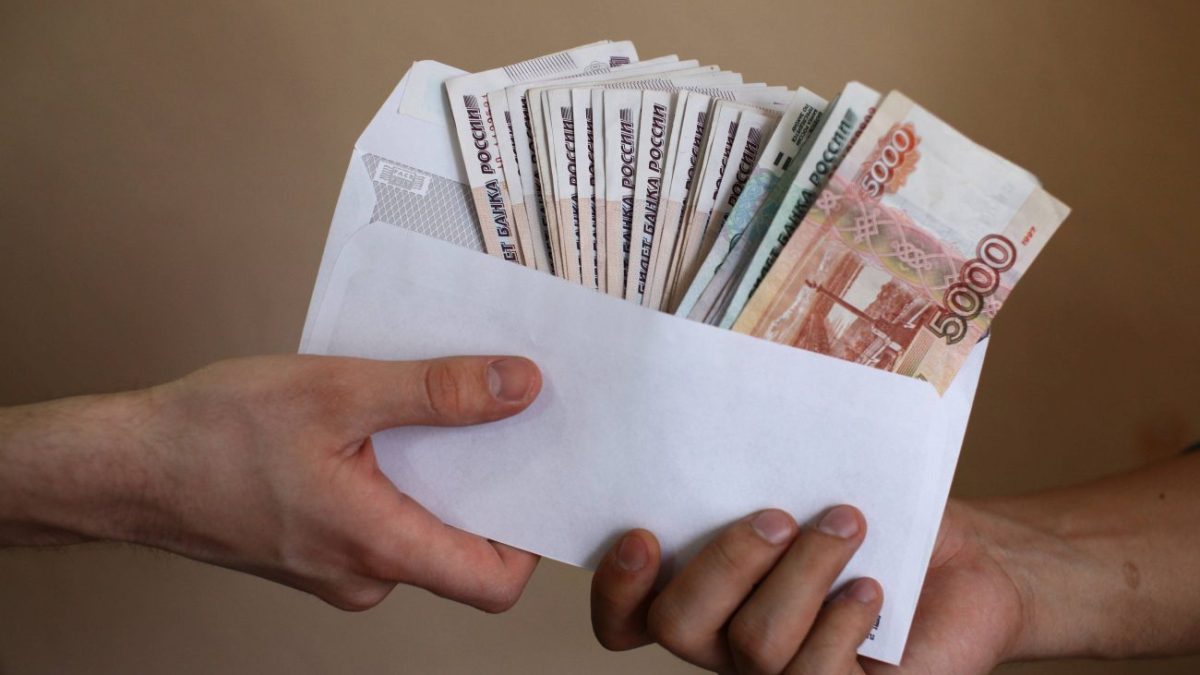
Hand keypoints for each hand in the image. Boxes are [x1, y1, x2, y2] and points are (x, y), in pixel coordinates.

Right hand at [0, 354, 543, 612]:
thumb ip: (437, 393)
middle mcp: (362, 573)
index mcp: (376, 546)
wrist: (125, 465)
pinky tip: (380, 425)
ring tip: (431, 409)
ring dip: (435, 474)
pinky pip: (380, 520)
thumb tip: (518, 388)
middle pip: (460, 547)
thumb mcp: (338, 391)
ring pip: (417, 528)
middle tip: (496, 417)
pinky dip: (395, 477)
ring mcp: (336, 567)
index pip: (493, 582)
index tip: (537, 473)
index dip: (529, 536)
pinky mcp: (316, 549)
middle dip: (486, 484)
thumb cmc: (211, 435)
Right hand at [591, 501, 1025, 673]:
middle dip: (725, 562)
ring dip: (803, 573)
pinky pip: (816, 674)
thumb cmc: (878, 517)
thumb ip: (759, 473)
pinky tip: (872, 586)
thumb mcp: (810, 482)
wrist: (966, 564)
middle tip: (777, 515)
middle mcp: (729, 643)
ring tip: (848, 524)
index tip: (644, 534)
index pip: (627, 617)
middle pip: (679, 626)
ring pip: (754, 646)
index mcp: (706, 592)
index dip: (617, 587)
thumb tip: (724, 419)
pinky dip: (842, 619)